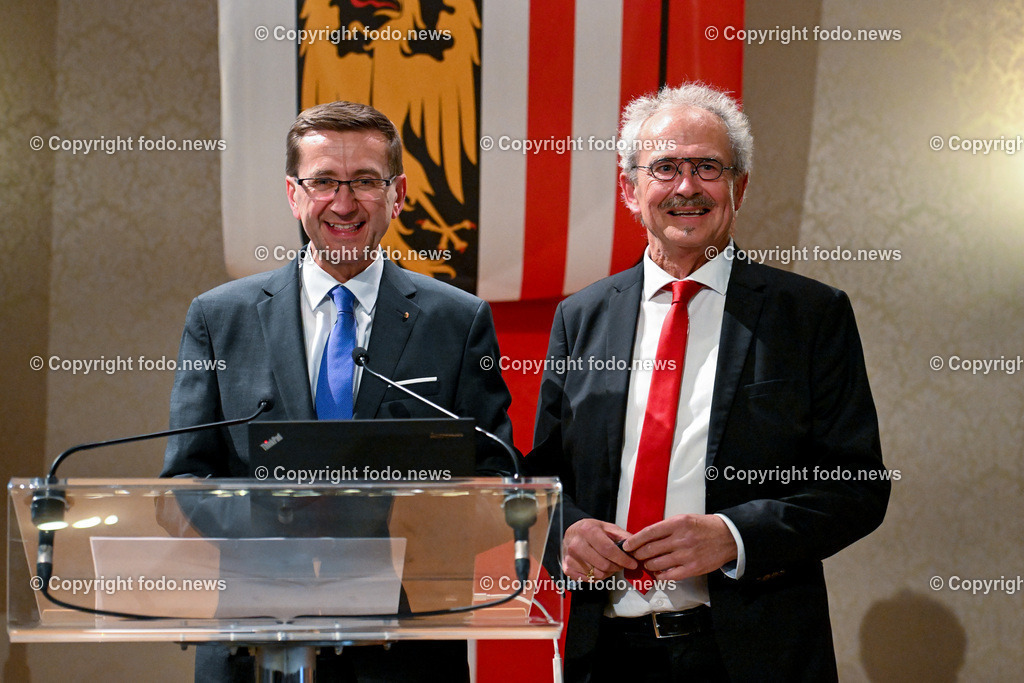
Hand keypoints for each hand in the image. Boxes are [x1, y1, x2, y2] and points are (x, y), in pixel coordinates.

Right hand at [562, 518, 637, 580]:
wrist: (571, 534)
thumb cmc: (591, 530)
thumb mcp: (607, 527)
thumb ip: (623, 536)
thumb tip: (636, 548)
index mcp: (587, 531)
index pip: (608, 550)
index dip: (623, 559)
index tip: (632, 563)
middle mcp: (576, 544)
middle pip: (603, 565)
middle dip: (617, 567)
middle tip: (621, 564)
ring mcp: (570, 558)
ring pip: (597, 574)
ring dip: (608, 572)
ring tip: (609, 564)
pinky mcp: (567, 569)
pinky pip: (589, 580)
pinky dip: (597, 577)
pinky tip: (598, 568)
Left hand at [623, 514, 737, 580]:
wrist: (727, 536)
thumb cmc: (703, 527)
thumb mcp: (684, 519)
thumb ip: (666, 528)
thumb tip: (646, 538)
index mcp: (677, 524)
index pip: (649, 533)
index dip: (635, 540)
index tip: (627, 545)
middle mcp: (681, 539)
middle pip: (650, 549)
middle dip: (639, 554)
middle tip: (635, 556)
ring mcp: (687, 555)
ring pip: (657, 563)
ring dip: (648, 565)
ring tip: (646, 563)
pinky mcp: (693, 568)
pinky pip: (670, 575)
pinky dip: (660, 575)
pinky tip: (658, 573)